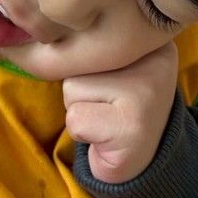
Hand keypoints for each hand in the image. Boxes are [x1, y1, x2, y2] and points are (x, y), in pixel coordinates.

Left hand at [63, 43, 178, 183]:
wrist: (140, 163)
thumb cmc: (119, 109)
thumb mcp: (114, 67)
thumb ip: (90, 48)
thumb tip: (41, 45)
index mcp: (151, 39)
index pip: (89, 34)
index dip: (86, 64)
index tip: (108, 83)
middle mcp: (156, 59)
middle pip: (79, 58)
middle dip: (82, 87)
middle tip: (110, 106)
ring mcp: (145, 92)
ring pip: (72, 87)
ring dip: (80, 108)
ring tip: (108, 119)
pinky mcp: (129, 126)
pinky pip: (75, 118)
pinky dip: (81, 132)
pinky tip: (106, 137)